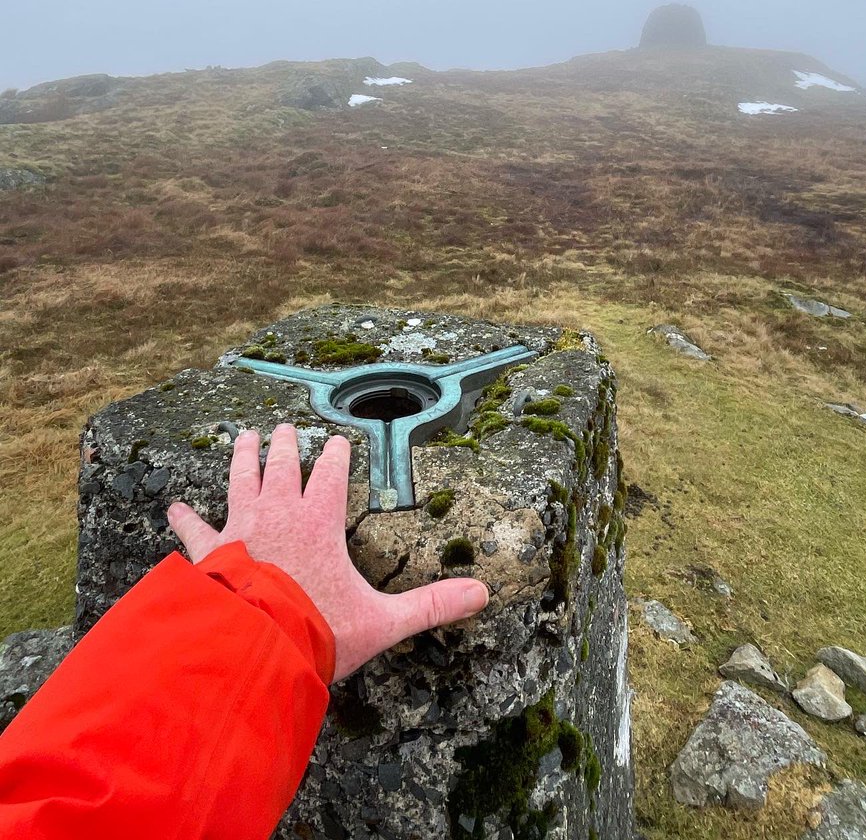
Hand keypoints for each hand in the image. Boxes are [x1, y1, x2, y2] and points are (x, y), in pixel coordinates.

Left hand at [166, 423, 488, 681]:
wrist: (255, 650)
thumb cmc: (318, 632)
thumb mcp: (383, 620)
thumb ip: (431, 604)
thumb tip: (481, 593)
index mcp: (320, 521)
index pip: (332, 475)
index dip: (337, 456)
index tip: (339, 440)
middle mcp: (279, 514)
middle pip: (283, 467)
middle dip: (287, 445)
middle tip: (284, 428)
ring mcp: (240, 530)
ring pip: (241, 481)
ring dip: (243, 458)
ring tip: (244, 438)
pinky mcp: (209, 555)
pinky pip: (194, 531)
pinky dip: (184, 520)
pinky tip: (172, 509)